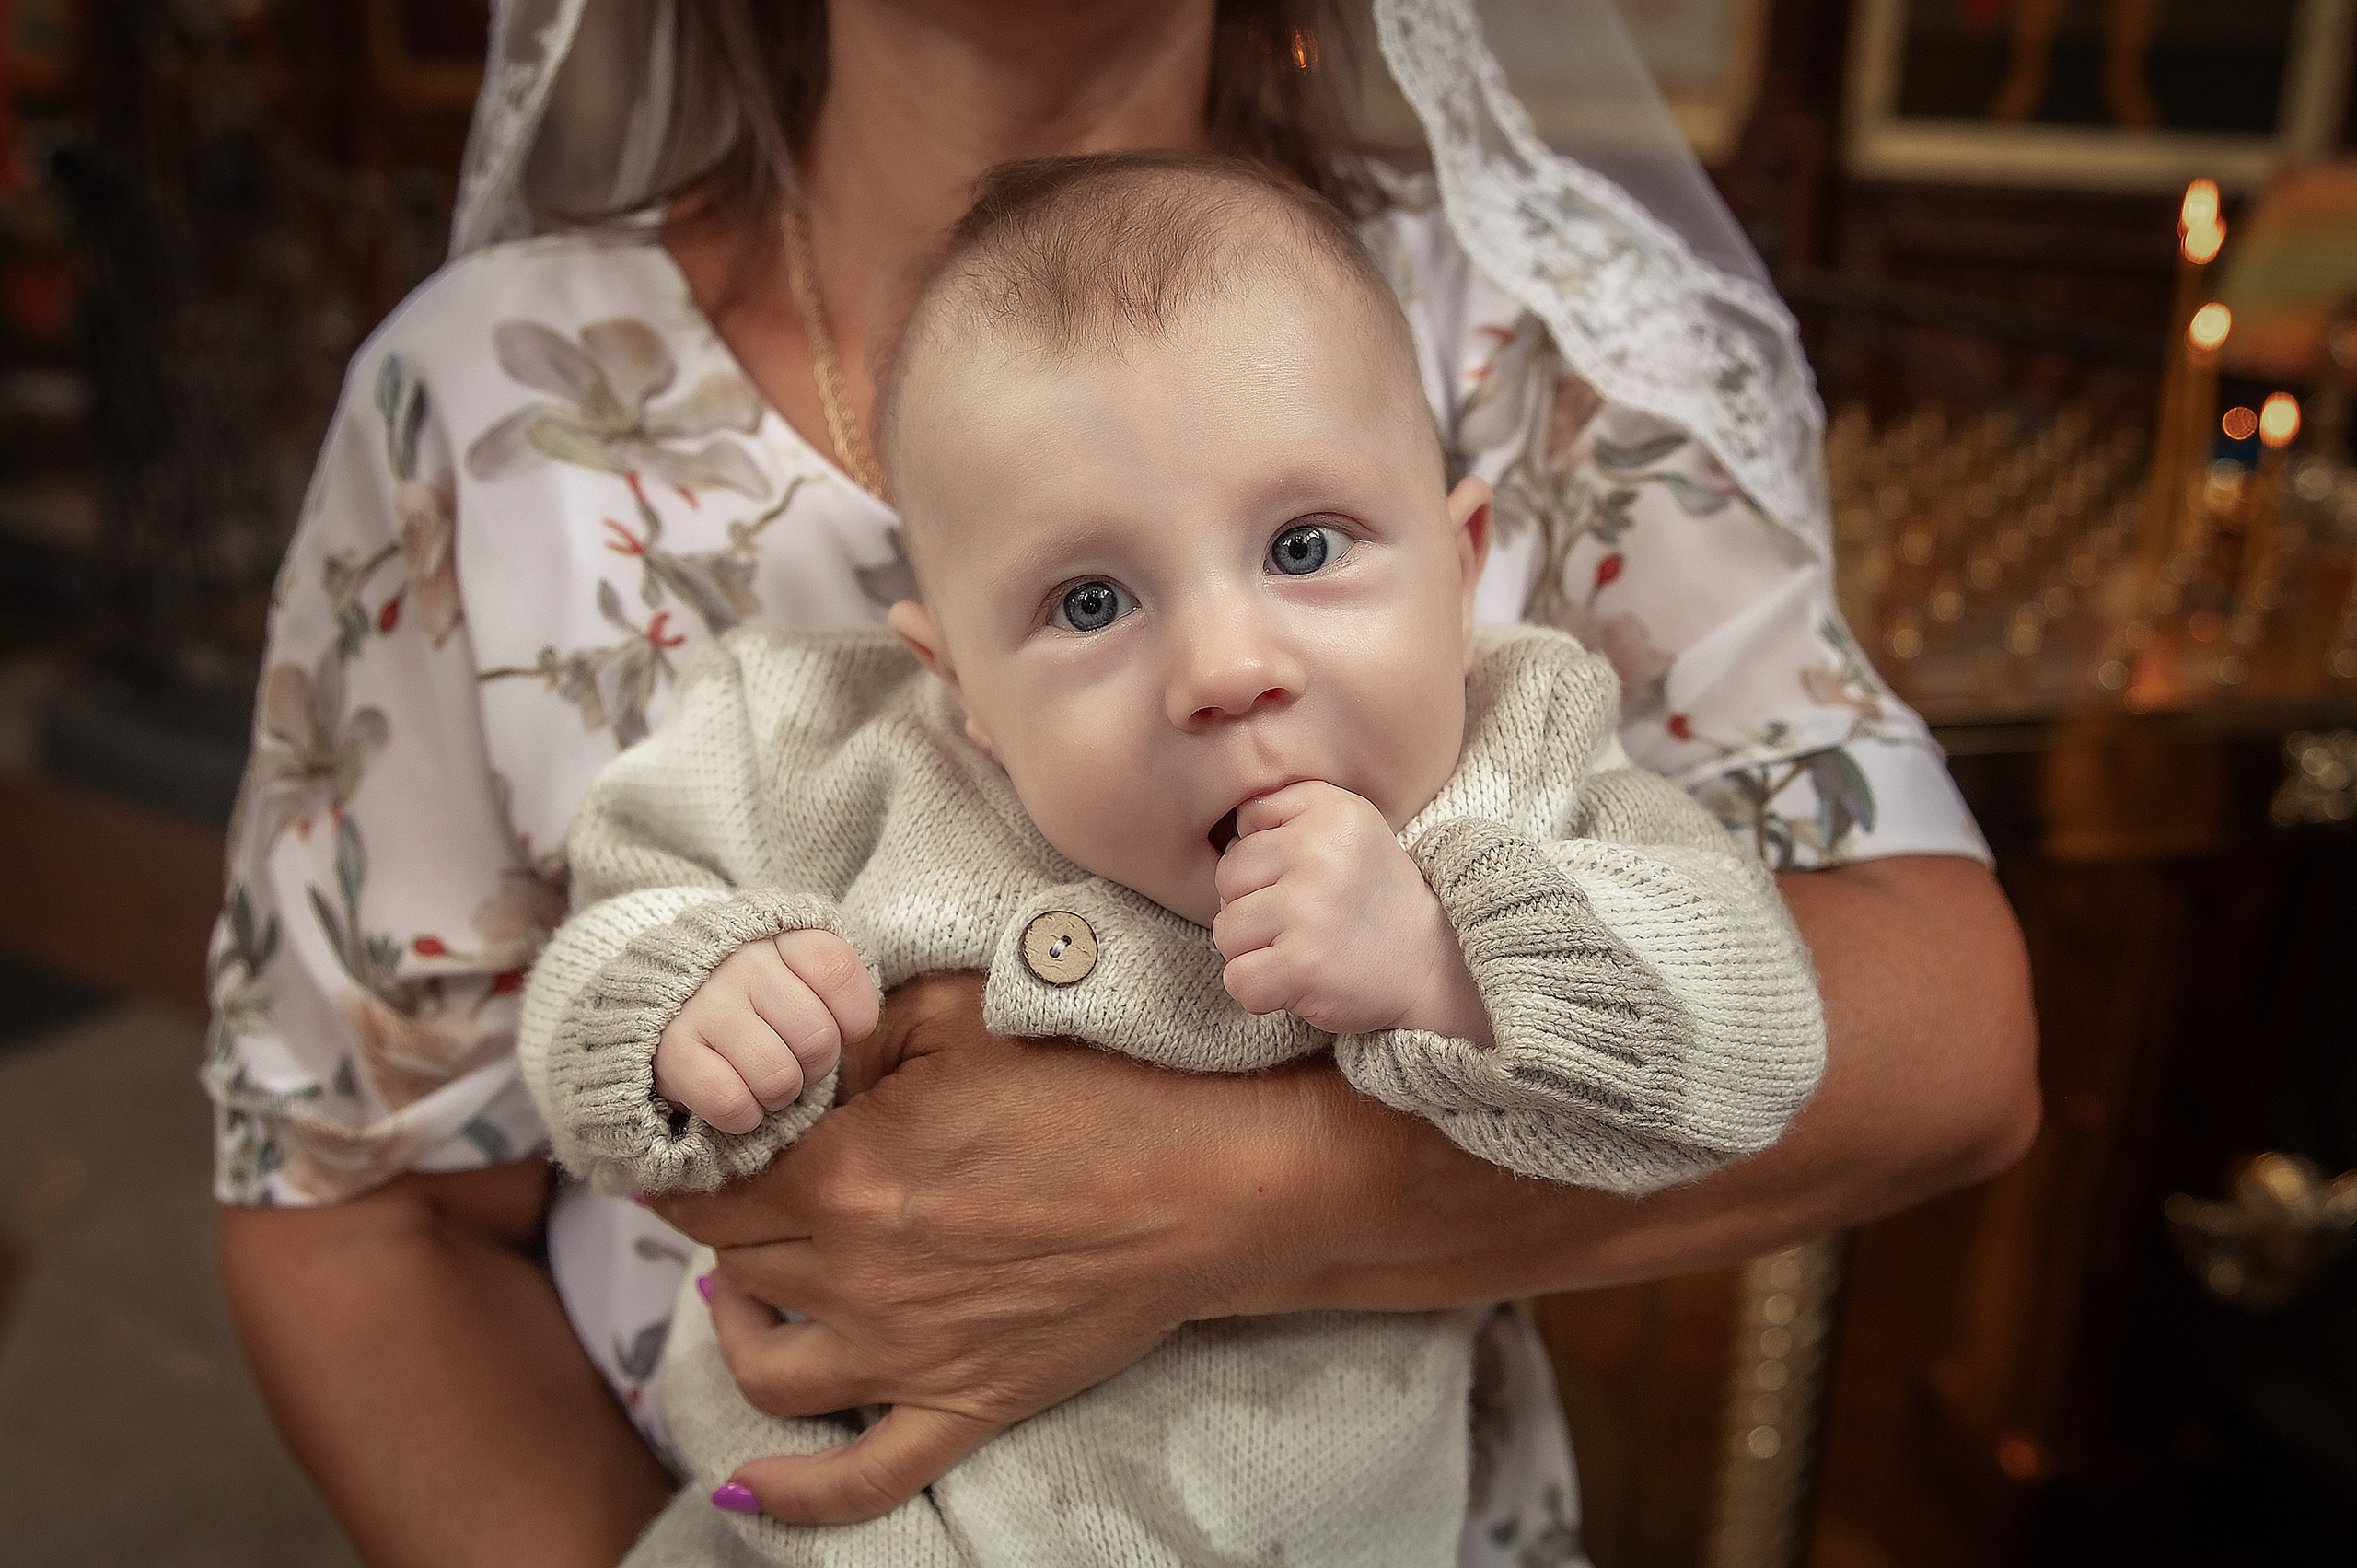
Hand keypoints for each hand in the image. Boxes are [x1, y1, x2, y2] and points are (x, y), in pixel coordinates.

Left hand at [650, 972, 1319, 1525]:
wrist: (1208, 1181)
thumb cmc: (1095, 1084)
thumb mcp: (960, 1013)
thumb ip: (851, 1033)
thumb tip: (785, 1061)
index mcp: (846, 1173)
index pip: (712, 1182)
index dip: (692, 1157)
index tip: (700, 1136)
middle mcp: (858, 1275)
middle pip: (730, 1260)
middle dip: (715, 1224)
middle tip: (735, 1187)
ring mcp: (908, 1354)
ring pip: (764, 1366)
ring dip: (732, 1326)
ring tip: (741, 1287)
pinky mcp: (964, 1404)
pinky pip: (858, 1478)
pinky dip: (790, 1493)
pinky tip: (745, 1488)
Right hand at [653, 931, 879, 1134]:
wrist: (672, 996)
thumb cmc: (760, 995)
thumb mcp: (802, 970)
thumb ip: (839, 984)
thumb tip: (861, 1028)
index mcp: (784, 939)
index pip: (840, 974)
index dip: (854, 1017)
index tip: (839, 1027)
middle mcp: (743, 963)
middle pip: (818, 1037)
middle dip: (816, 1065)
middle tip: (794, 1058)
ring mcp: (705, 1004)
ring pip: (777, 1077)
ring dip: (780, 1094)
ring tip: (765, 1078)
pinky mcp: (672, 1049)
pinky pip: (730, 1101)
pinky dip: (743, 1114)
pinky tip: (737, 1097)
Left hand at [1212, 780, 1489, 1041]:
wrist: (1436, 961)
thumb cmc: (1374, 895)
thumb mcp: (1347, 824)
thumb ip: (1287, 807)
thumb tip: (1228, 829)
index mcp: (1329, 811)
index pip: (1244, 829)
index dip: (1266, 863)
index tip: (1309, 880)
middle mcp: (1318, 853)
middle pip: (1227, 880)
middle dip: (1254, 907)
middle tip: (1305, 922)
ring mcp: (1308, 910)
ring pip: (1226, 931)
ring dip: (1255, 951)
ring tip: (1303, 950)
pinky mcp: (1302, 965)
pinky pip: (1237, 979)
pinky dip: (1260, 991)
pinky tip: (1296, 983)